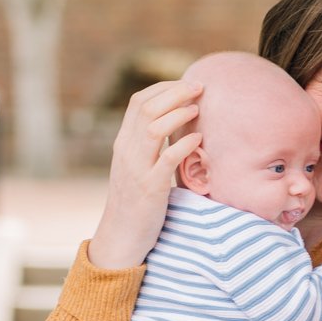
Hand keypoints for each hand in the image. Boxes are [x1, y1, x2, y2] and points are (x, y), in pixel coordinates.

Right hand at [88, 78, 202, 268]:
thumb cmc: (136, 200)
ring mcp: (136, 169)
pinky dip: (183, 146)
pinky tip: (198, 139)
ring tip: (198, 107)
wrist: (121, 236)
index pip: (139, 101)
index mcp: (123, 142)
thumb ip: (148, 144)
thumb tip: (173, 120)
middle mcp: (126, 151)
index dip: (165, 87)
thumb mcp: (136, 165)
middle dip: (175, 92)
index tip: (187, 84)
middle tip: (200, 87)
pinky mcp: (150, 189)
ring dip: (178, 113)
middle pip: (147, 108)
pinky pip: (165, 160)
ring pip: (153, 128)